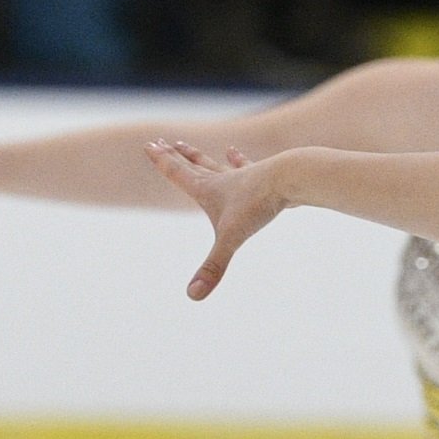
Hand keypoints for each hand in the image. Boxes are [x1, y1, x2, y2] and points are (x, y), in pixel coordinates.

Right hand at [149, 139, 288, 298]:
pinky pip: (245, 166)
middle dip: (175, 156)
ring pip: (214, 164)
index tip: (148, 144)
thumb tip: (193, 296)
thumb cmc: (258, 206)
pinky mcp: (262, 175)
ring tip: (187, 145)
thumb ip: (213, 268)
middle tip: (161, 142)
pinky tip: (234, 153)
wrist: (290, 178)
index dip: (162, 160)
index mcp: (207, 189)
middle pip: (192, 165)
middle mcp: (221, 179)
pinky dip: (238, 161)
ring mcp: (242, 176)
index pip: (177, 172)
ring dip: (199, 157)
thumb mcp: (231, 239)